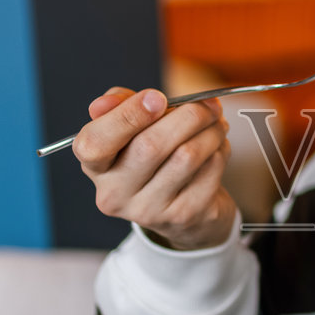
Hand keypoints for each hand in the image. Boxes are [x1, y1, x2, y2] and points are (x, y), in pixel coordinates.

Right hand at [73, 87, 236, 249]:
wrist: (183, 213)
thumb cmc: (152, 157)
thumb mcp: (130, 129)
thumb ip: (119, 106)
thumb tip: (102, 103)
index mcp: (95, 167)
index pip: (94, 144)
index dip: (127, 116)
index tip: (158, 98)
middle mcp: (115, 194)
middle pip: (150, 146)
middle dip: (188, 115)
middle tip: (209, 104)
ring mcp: (149, 210)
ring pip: (187, 156)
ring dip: (211, 130)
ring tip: (217, 122)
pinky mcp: (183, 216)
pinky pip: (209, 170)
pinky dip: (220, 150)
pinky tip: (218, 146)